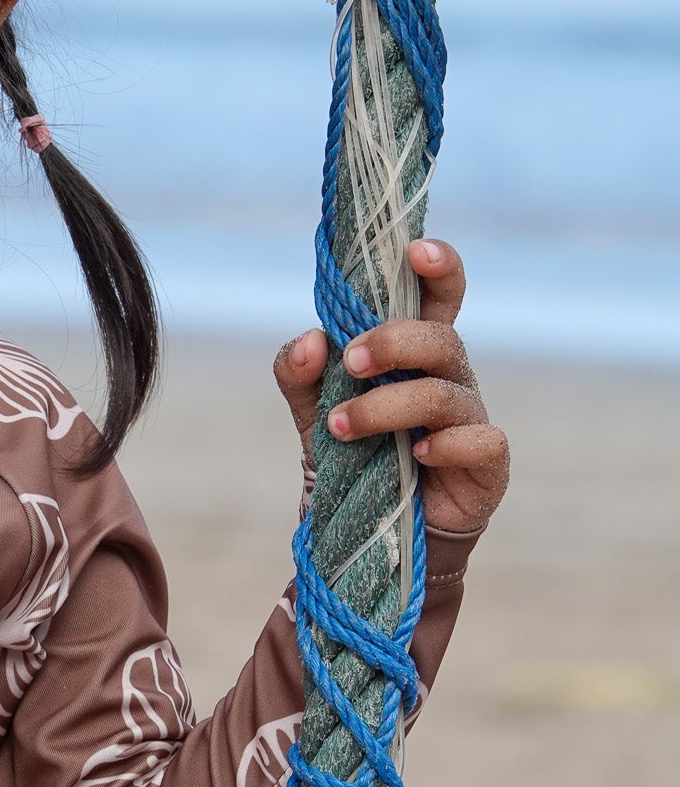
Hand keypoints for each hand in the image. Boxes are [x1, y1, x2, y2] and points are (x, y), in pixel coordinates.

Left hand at [274, 238, 508, 535]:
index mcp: (415, 355)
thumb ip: (301, 375)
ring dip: (387, 406)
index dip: (438, 267)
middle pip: (441, 339)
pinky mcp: (486, 465)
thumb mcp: (314, 414)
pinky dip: (446, 445)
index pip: (439, 297)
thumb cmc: (355, 460)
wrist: (373, 535)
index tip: (414, 252)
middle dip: (394, 342)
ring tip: (340, 427)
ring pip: (444, 394)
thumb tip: (310, 341)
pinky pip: (480, 441)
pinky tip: (416, 456)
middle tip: (350, 363)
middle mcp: (449, 379)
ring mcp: (471, 421)